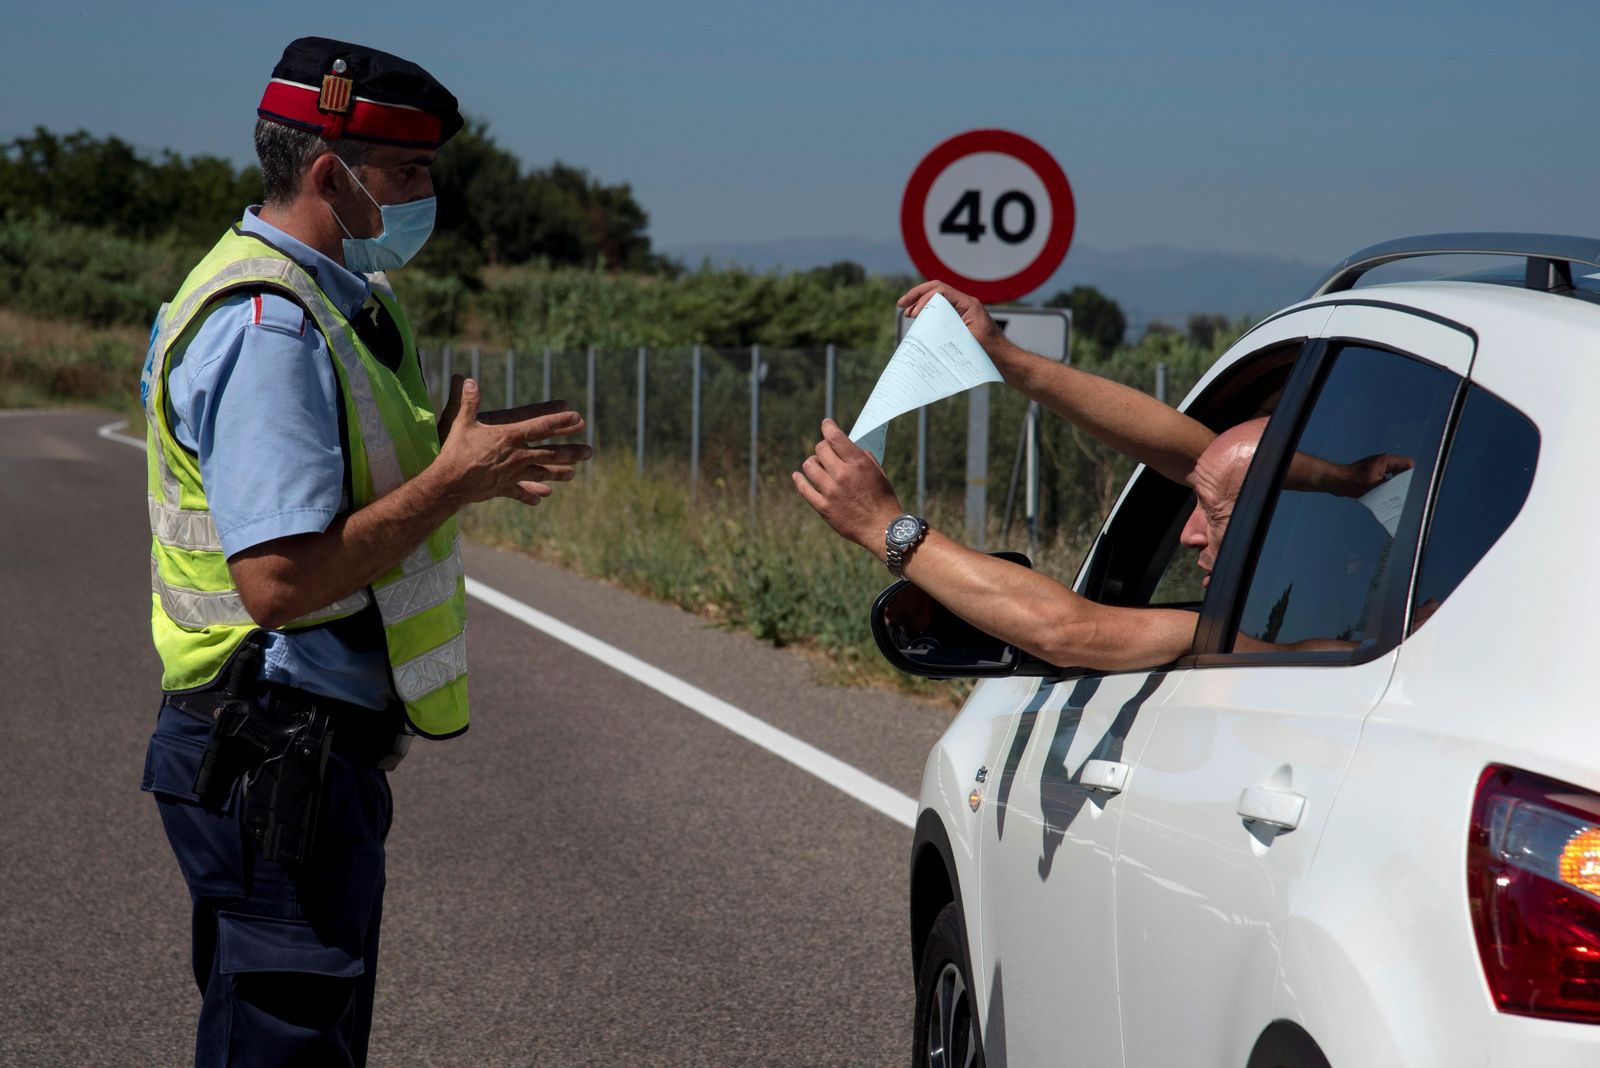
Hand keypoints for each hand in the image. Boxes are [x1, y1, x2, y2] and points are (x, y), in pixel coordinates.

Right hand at [434, 377, 591, 506]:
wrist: (449, 483)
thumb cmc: (455, 450)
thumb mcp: (460, 422)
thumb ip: (467, 401)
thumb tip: (467, 378)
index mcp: (509, 437)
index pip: (540, 426)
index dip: (559, 422)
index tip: (577, 418)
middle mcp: (517, 456)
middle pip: (550, 453)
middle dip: (571, 452)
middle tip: (589, 452)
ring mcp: (512, 474)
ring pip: (541, 473)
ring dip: (558, 474)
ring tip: (573, 475)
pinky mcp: (503, 488)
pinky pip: (520, 492)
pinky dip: (530, 494)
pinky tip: (542, 497)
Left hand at [791, 419, 902, 550]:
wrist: (881, 529)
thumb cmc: (883, 499)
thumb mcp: (878, 473)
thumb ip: (862, 457)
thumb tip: (847, 446)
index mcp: (858, 464)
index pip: (835, 437)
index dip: (828, 427)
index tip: (826, 424)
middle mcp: (842, 474)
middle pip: (820, 449)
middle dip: (823, 447)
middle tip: (826, 452)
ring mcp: (830, 491)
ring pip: (809, 466)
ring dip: (812, 462)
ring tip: (817, 466)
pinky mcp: (823, 507)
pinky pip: (804, 488)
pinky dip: (799, 479)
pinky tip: (799, 476)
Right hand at [897, 280, 1004, 353]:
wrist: (1007, 361)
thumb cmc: (992, 353)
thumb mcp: (968, 341)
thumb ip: (948, 332)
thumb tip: (925, 329)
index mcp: (969, 304)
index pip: (940, 291)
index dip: (923, 299)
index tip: (914, 314)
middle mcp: (966, 304)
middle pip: (937, 290)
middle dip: (917, 295)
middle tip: (901, 305)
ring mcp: (964, 312)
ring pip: (938, 300)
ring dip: (922, 304)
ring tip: (908, 313)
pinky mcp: (962, 321)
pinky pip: (943, 311)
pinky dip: (929, 313)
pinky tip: (920, 322)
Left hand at [1333, 453, 1413, 497]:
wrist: (1336, 481)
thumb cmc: (1353, 481)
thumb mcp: (1376, 485)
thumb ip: (1391, 486)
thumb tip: (1403, 492)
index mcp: (1386, 460)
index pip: (1408, 464)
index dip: (1412, 475)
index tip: (1412, 487)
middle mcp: (1383, 463)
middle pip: (1402, 471)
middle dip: (1404, 482)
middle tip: (1407, 495)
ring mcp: (1378, 469)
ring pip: (1394, 478)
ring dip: (1395, 487)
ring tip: (1397, 498)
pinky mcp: (1372, 476)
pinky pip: (1385, 481)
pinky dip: (1387, 489)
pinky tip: (1386, 498)